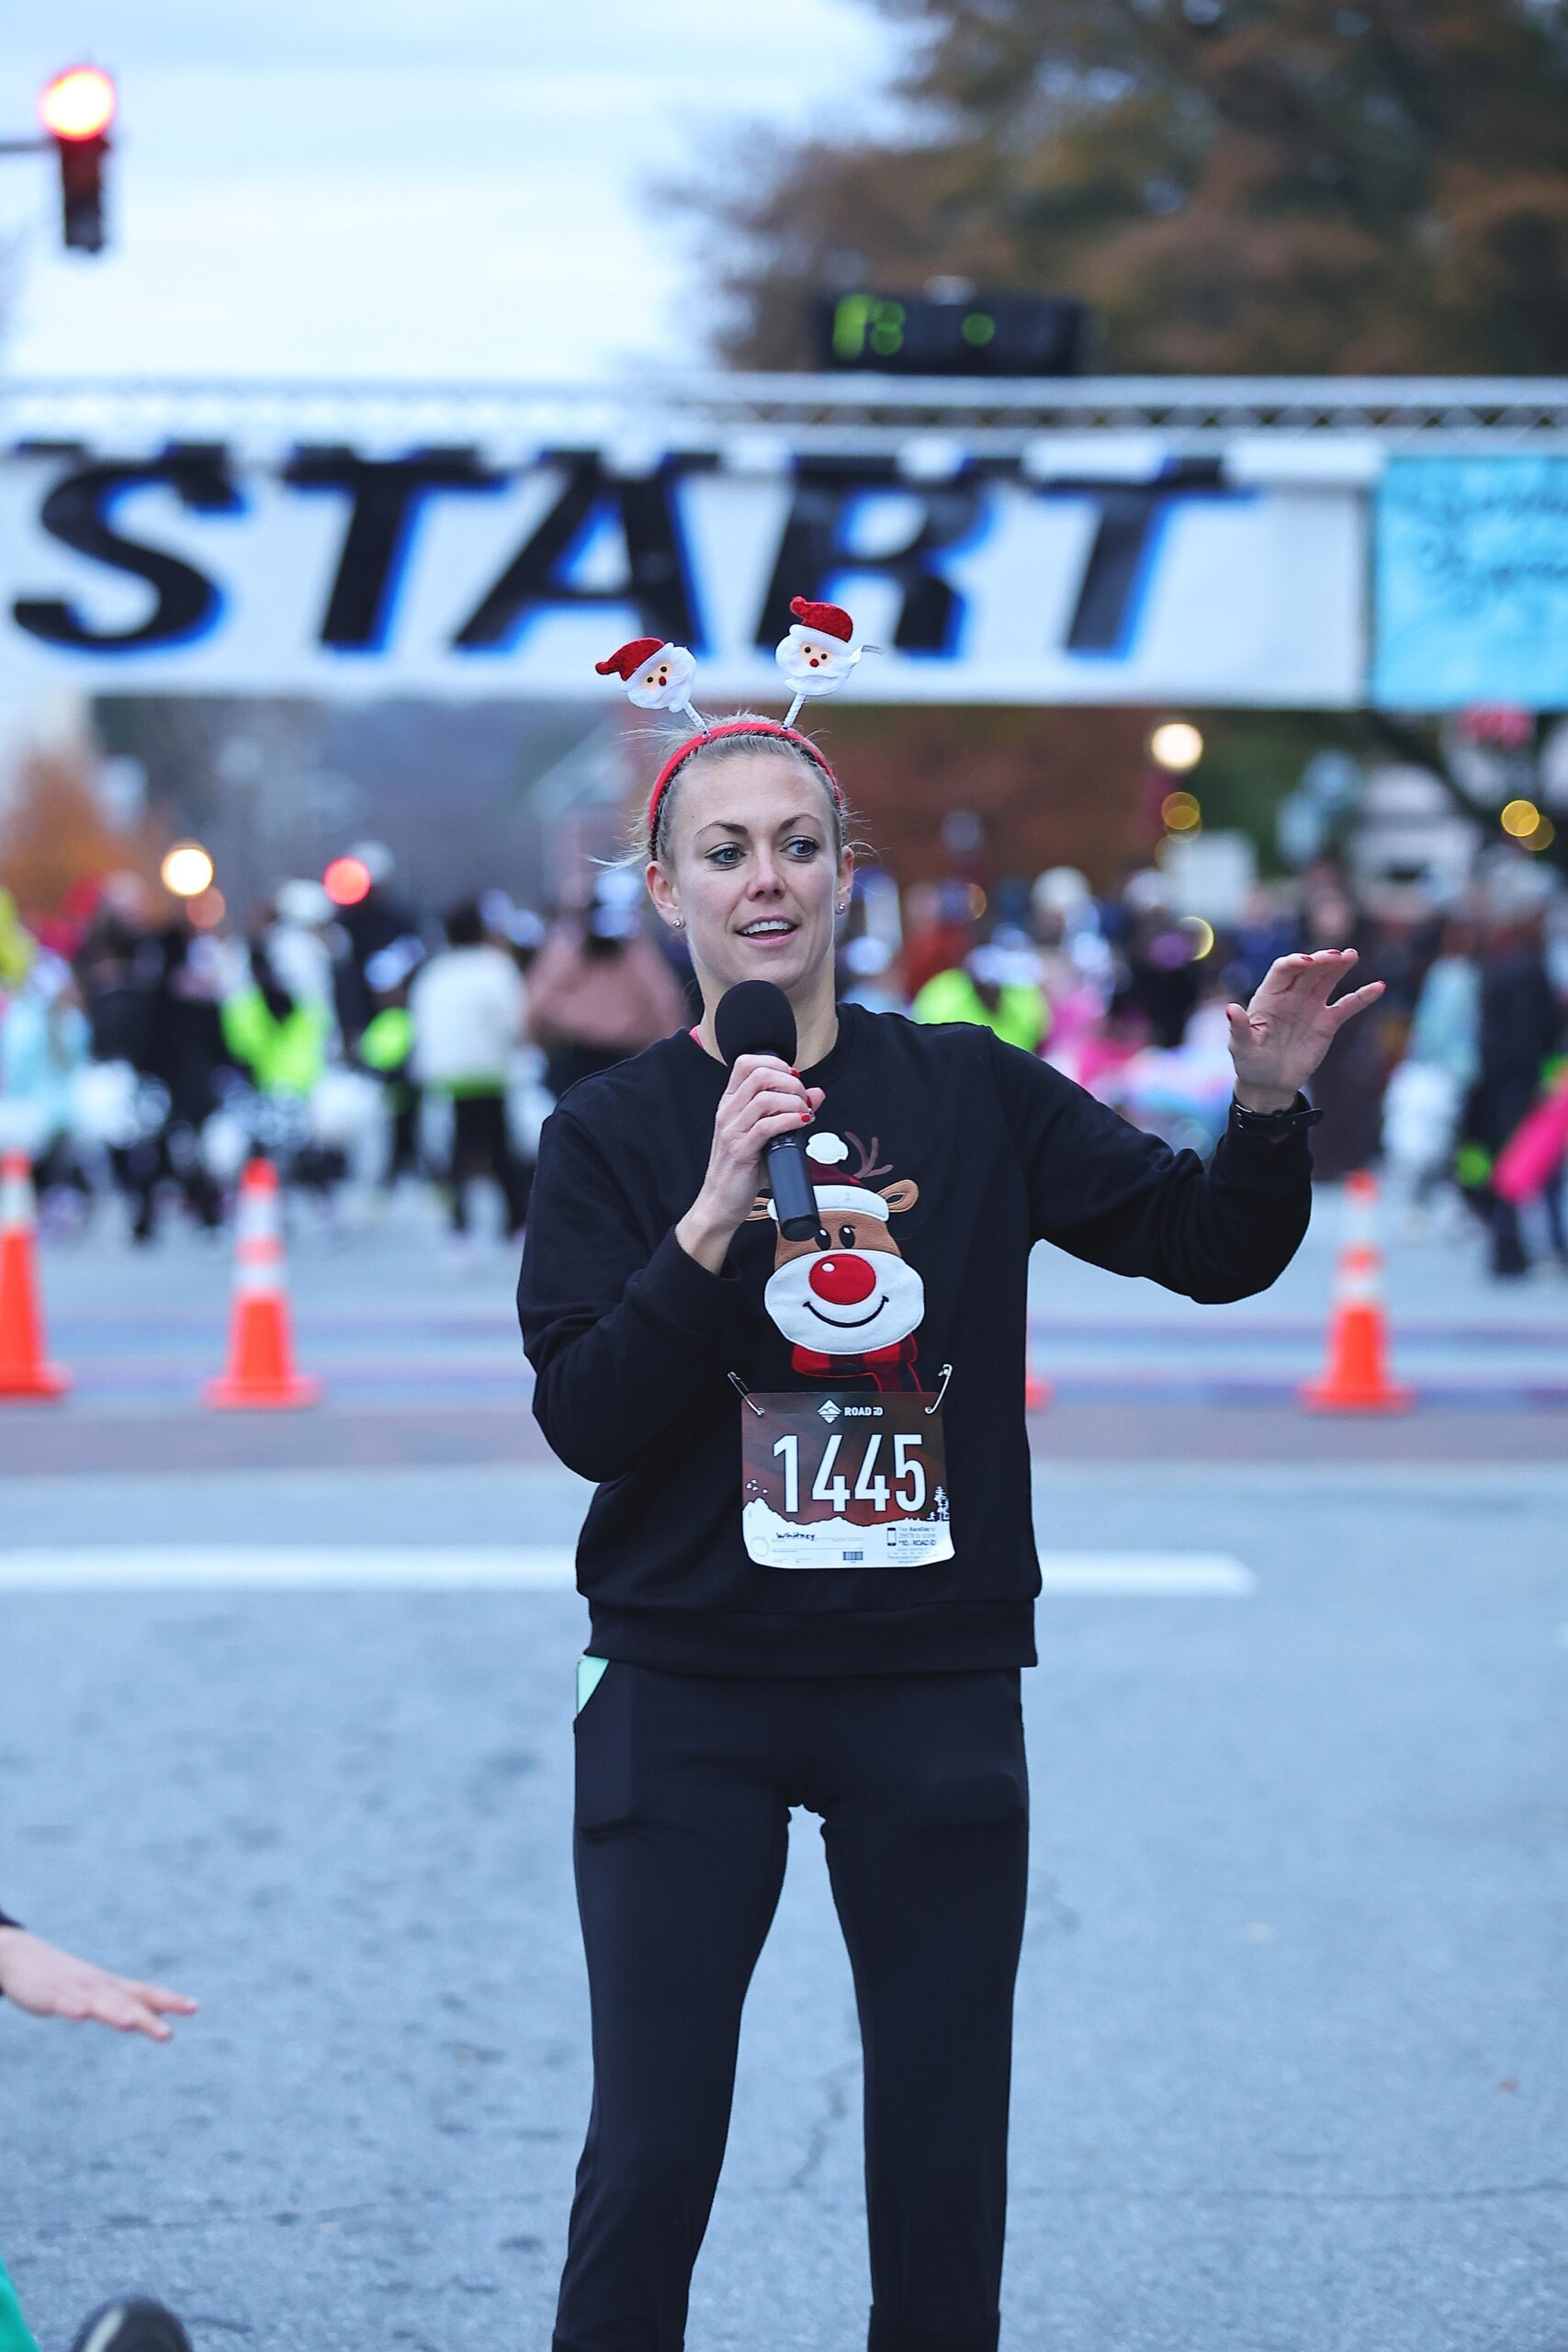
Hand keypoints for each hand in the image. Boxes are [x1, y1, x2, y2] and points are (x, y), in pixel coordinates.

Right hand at [0, 1925, 197, 2041]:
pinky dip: (72, 2006)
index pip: (144, 1992)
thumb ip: (120, 2002)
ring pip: (97, 2001)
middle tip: (168, 2036)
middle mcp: (95, 1985)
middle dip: (146, 2019)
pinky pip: (60, 2001)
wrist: (17, 1955)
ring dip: (114, 2012)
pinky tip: (81, 2013)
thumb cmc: (61, 1977)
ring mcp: (72, 1988)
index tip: (194, 2007)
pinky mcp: (47, 1993)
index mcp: (108, 1986)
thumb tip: (148, 2015)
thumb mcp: (94, 1991)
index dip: (169, 2000)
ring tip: (131, 2024)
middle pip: (125, 2003)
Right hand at [677, 1053, 824, 1270]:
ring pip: (765, 1098)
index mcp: (730, 1103)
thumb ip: (789, 1112)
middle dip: (790, 1082)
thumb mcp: (766, 1135)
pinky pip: (768, 1126)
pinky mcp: (740, 1150)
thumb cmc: (742, 1170)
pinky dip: (790, 1120)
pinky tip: (802, 1123)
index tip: (794, 1077)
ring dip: (793, 1101)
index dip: (775, 1063)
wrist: (721, 1202)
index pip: (746, 1063)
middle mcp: (727, 1112)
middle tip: (804, 1097)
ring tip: (805, 1112)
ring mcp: (731, 1130)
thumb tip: (817, 1093)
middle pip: (759, 1075)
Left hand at [1226, 949, 1385, 1110]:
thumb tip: (1230, 1009)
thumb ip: (1239, 1028)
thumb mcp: (1241, 1047)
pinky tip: (1378, 987)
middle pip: (1308, 970)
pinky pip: (1346, 1006)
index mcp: (1269, 996)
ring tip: (1351, 956)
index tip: (1307, 961)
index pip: (1283, 970)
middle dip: (1321, 961)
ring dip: (1339, 967)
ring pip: (1327, 980)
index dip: (1295, 962)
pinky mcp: (1327, 1022)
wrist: (1269, 1083)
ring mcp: (1310, 1006)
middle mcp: (1291, 996)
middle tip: (1336, 956)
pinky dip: (1362, 997)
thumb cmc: (1250, 1063)